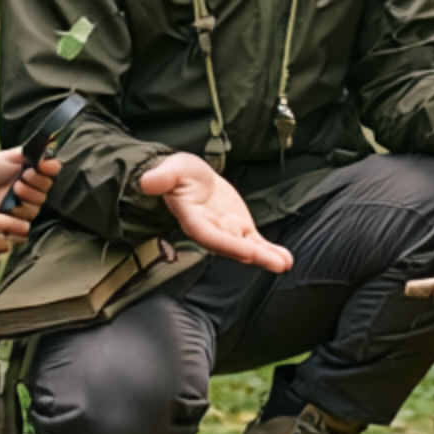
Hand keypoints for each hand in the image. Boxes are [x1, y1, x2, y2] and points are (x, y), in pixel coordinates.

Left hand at [0, 147, 59, 220]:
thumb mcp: (7, 157)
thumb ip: (27, 153)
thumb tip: (46, 148)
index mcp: (35, 170)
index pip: (52, 169)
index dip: (50, 168)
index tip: (42, 164)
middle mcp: (34, 188)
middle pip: (47, 187)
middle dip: (37, 182)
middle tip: (24, 177)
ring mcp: (27, 204)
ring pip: (38, 203)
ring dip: (29, 196)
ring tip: (15, 189)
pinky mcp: (18, 219)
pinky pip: (27, 219)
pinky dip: (19, 211)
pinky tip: (10, 206)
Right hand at [139, 154, 292, 272]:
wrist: (189, 177)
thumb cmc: (178, 174)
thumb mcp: (172, 170)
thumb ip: (162, 178)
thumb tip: (148, 182)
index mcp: (193, 219)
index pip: (209, 235)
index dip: (228, 244)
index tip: (247, 251)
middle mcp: (211, 230)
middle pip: (232, 246)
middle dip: (254, 255)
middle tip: (277, 263)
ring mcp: (227, 231)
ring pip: (248, 247)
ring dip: (267, 256)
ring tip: (284, 263)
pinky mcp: (240, 228)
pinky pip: (256, 242)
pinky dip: (270, 250)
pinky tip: (286, 259)